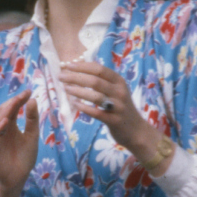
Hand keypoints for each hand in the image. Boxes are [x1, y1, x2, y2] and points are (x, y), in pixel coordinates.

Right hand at [0, 90, 39, 192]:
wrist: (18, 178)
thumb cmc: (24, 158)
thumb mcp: (32, 136)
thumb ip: (32, 120)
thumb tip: (33, 100)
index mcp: (11, 126)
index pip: (13, 108)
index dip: (19, 99)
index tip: (29, 91)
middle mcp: (2, 129)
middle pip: (4, 111)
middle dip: (13, 102)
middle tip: (23, 95)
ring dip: (6, 111)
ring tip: (15, 102)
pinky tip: (7, 122)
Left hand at [58, 60, 172, 170]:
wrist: (136, 131)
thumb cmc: (121, 108)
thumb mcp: (116, 91)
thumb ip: (102, 81)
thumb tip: (79, 70)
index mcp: (119, 81)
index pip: (99, 69)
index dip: (81, 66)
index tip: (66, 65)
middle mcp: (120, 92)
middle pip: (95, 81)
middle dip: (75, 77)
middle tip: (60, 76)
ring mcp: (118, 106)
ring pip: (95, 96)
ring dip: (78, 91)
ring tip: (65, 88)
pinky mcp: (114, 120)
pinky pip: (96, 113)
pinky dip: (84, 107)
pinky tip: (74, 104)